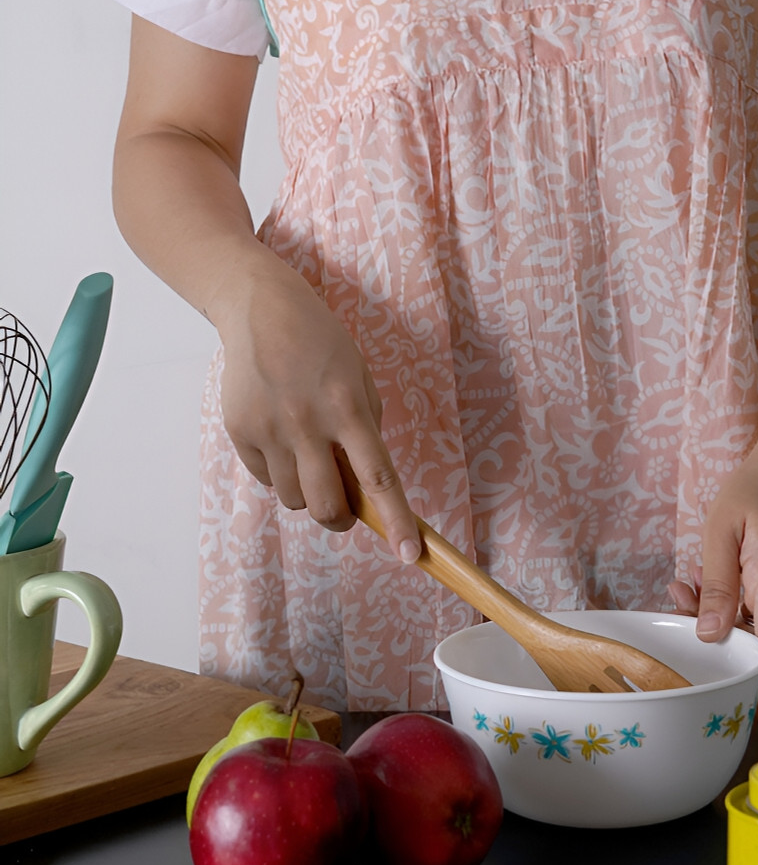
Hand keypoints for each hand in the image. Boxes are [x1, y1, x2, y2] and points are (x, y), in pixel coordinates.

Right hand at [213, 259, 421, 563]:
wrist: (260, 309)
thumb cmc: (322, 343)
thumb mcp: (359, 377)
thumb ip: (364, 429)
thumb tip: (364, 487)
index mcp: (348, 407)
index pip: (378, 478)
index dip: (396, 521)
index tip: (411, 555)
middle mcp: (307, 422)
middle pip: (328, 506)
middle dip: (342, 518)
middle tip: (346, 507)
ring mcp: (269, 429)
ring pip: (295, 500)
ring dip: (310, 492)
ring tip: (309, 453)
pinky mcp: (239, 432)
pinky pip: (266, 479)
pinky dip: (280, 472)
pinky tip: (281, 437)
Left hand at [668, 397, 757, 718]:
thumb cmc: (757, 489)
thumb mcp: (721, 530)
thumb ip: (717, 586)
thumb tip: (710, 637)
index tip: (745, 719)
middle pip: (753, 640)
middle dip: (711, 633)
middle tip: (679, 596)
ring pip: (753, 627)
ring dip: (718, 615)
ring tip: (690, 580)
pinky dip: (733, 605)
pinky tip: (710, 580)